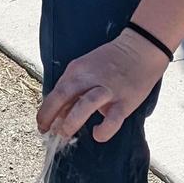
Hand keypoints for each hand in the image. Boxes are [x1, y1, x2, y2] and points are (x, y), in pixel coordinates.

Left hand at [37, 28, 164, 143]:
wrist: (141, 48)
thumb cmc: (111, 62)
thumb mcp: (86, 69)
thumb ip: (73, 90)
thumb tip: (59, 114)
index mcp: (77, 70)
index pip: (56, 92)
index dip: (45, 111)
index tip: (42, 125)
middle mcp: (89, 78)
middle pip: (63, 96)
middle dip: (49, 116)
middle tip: (47, 132)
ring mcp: (108, 89)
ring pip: (85, 105)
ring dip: (71, 122)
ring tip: (65, 134)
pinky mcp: (125, 100)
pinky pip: (113, 119)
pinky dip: (104, 129)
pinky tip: (98, 134)